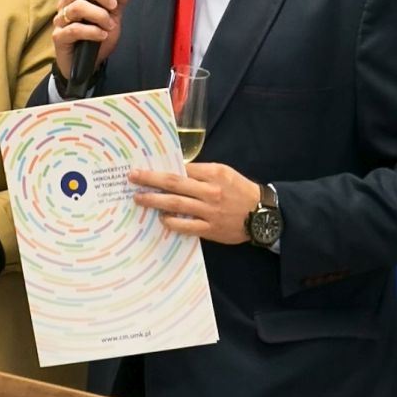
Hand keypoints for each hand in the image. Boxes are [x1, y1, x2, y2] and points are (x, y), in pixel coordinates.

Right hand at [54, 0, 134, 78]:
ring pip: (78, 7)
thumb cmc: (97, 38)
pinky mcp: (59, 37)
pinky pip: (74, 29)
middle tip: (114, 6)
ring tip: (109, 25)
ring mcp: (61, 20)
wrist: (88, 65)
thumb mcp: (113, 16)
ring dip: (99, 15)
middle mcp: (66, 4)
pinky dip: (93, 31)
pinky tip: (102, 35)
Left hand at [129, 162, 260, 244]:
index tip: (146, 167)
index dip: (162, 168)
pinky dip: (171, 222)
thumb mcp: (224, 173)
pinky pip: (185, 226)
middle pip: (174, 183)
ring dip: (154, 201)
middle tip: (133, 177)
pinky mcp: (210, 229)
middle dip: (150, 179)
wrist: (263, 215)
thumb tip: (177, 172)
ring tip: (139, 198)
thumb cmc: (241, 191)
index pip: (183, 169)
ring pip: (175, 204)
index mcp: (214, 174)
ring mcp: (209, 211)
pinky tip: (161, 218)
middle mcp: (210, 191)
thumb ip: (202, 172)